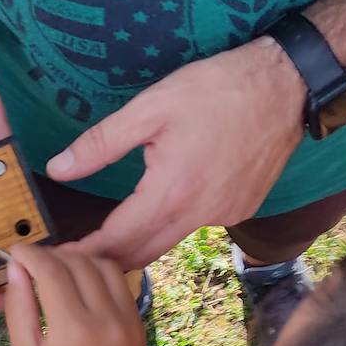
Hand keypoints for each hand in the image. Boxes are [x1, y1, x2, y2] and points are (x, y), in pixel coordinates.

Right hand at [3, 245, 147, 345]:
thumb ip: (19, 307)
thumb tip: (15, 266)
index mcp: (72, 330)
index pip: (50, 270)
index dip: (29, 254)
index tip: (14, 252)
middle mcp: (105, 319)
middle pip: (77, 262)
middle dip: (51, 255)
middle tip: (31, 264)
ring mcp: (128, 321)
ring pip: (103, 266)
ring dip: (78, 259)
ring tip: (56, 270)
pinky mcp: (139, 325)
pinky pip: (120, 284)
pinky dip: (99, 275)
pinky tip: (80, 285)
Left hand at [47, 38, 305, 269]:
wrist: (286, 85)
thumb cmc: (217, 88)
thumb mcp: (150, 108)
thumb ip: (101, 144)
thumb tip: (59, 169)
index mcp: (171, 192)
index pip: (117, 240)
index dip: (84, 255)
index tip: (59, 261)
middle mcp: (200, 214)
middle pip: (142, 253)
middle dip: (107, 259)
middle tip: (76, 257)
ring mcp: (225, 215)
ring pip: (171, 240)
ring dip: (140, 242)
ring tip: (110, 237)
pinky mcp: (242, 209)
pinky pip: (199, 225)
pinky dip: (176, 221)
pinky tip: (166, 203)